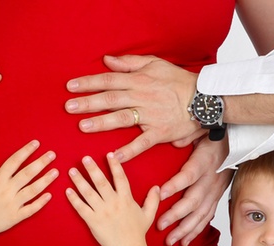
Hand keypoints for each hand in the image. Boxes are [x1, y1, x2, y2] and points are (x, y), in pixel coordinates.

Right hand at [0, 140, 57, 235]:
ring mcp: (12, 204)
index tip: (36, 143)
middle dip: (41, 162)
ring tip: (56, 172)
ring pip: (32, 190)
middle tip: (52, 154)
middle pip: (28, 173)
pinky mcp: (15, 217)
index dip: (26, 151)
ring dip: (45, 180)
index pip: (15, 161)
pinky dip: (41, 202)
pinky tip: (50, 195)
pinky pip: (31, 209)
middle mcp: (6, 190)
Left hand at [65, 55, 201, 161]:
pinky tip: (113, 157)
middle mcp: (142, 97)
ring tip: (83, 127)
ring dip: (101, 123)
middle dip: (88, 102)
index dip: (89, 83)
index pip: (109, 80)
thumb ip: (130, 62)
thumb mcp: (155, 64)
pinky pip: (141, 143)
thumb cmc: (179, 81)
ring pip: (122, 118)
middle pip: (110, 99)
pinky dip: (128, 151)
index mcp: (139, 80)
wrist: (204, 98)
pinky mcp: (159, 132)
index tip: (71, 86)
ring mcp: (150, 116)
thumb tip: (107, 60)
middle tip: (68, 107)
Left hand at [65, 154, 158, 245]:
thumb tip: (157, 187)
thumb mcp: (149, 215)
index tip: (109, 154)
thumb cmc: (138, 233)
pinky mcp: (93, 221)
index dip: (115, 165)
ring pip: (88, 193)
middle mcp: (113, 203)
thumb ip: (152, 200)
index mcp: (126, 199)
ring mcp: (102, 212)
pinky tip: (67, 191)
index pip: (120, 177)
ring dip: (79, 181)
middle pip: (101, 182)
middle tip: (85, 158)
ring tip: (71, 171)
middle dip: (92, 168)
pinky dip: (74, 199)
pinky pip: (81, 208)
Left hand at [157, 137, 231, 245]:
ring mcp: (214, 192)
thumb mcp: (200, 131)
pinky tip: (185, 241)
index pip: (189, 175)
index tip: (161, 192)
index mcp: (204, 162)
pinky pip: (206, 218)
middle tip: (160, 225)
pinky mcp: (216, 199)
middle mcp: (210, 180)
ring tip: (170, 241)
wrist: (234, 144)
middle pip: (194, 201)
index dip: (176, 185)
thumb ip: (188, 135)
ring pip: (200, 214)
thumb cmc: (212, 138)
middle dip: (176, 216)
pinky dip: (196, 231)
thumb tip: (177, 140)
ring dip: (185, 229)